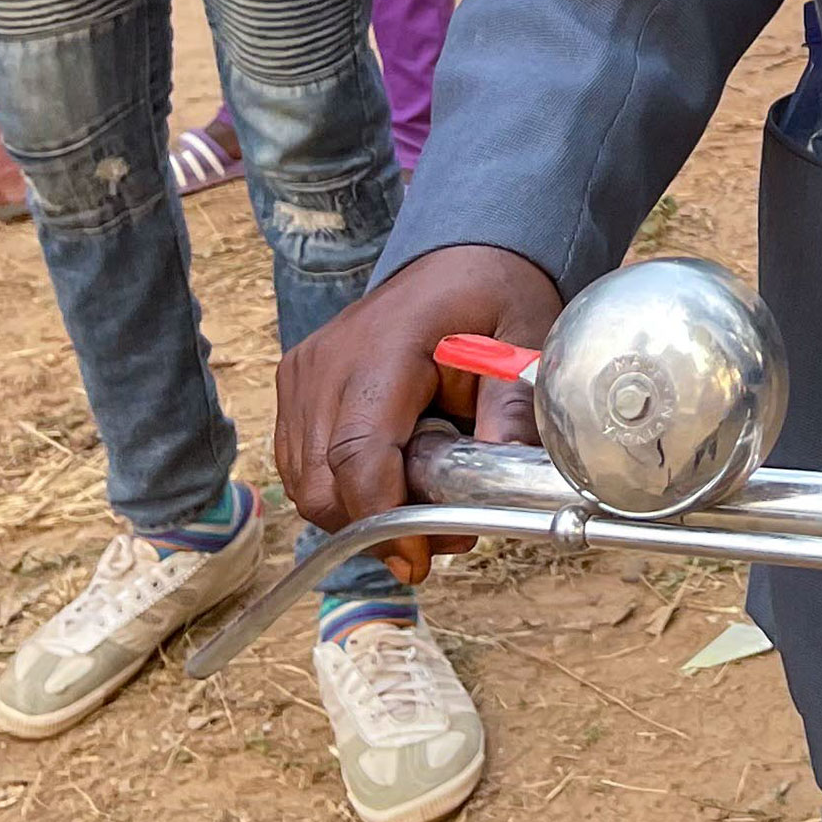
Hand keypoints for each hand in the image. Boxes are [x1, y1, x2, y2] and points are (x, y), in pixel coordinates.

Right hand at [275, 244, 565, 583]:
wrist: (459, 262)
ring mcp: (302, 374)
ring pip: (306, 486)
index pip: (357, 454)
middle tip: (444, 532)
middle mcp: (326, 360)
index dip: (384, 520)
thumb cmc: (493, 299)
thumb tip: (504, 490)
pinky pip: (302, 467)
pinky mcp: (295, 389)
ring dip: (361, 512)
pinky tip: (395, 474)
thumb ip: (513, 415)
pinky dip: (342, 489)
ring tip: (426, 496)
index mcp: (384, 345)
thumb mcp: (525, 347)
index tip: (418, 560)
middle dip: (379, 525)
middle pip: (322, 483)